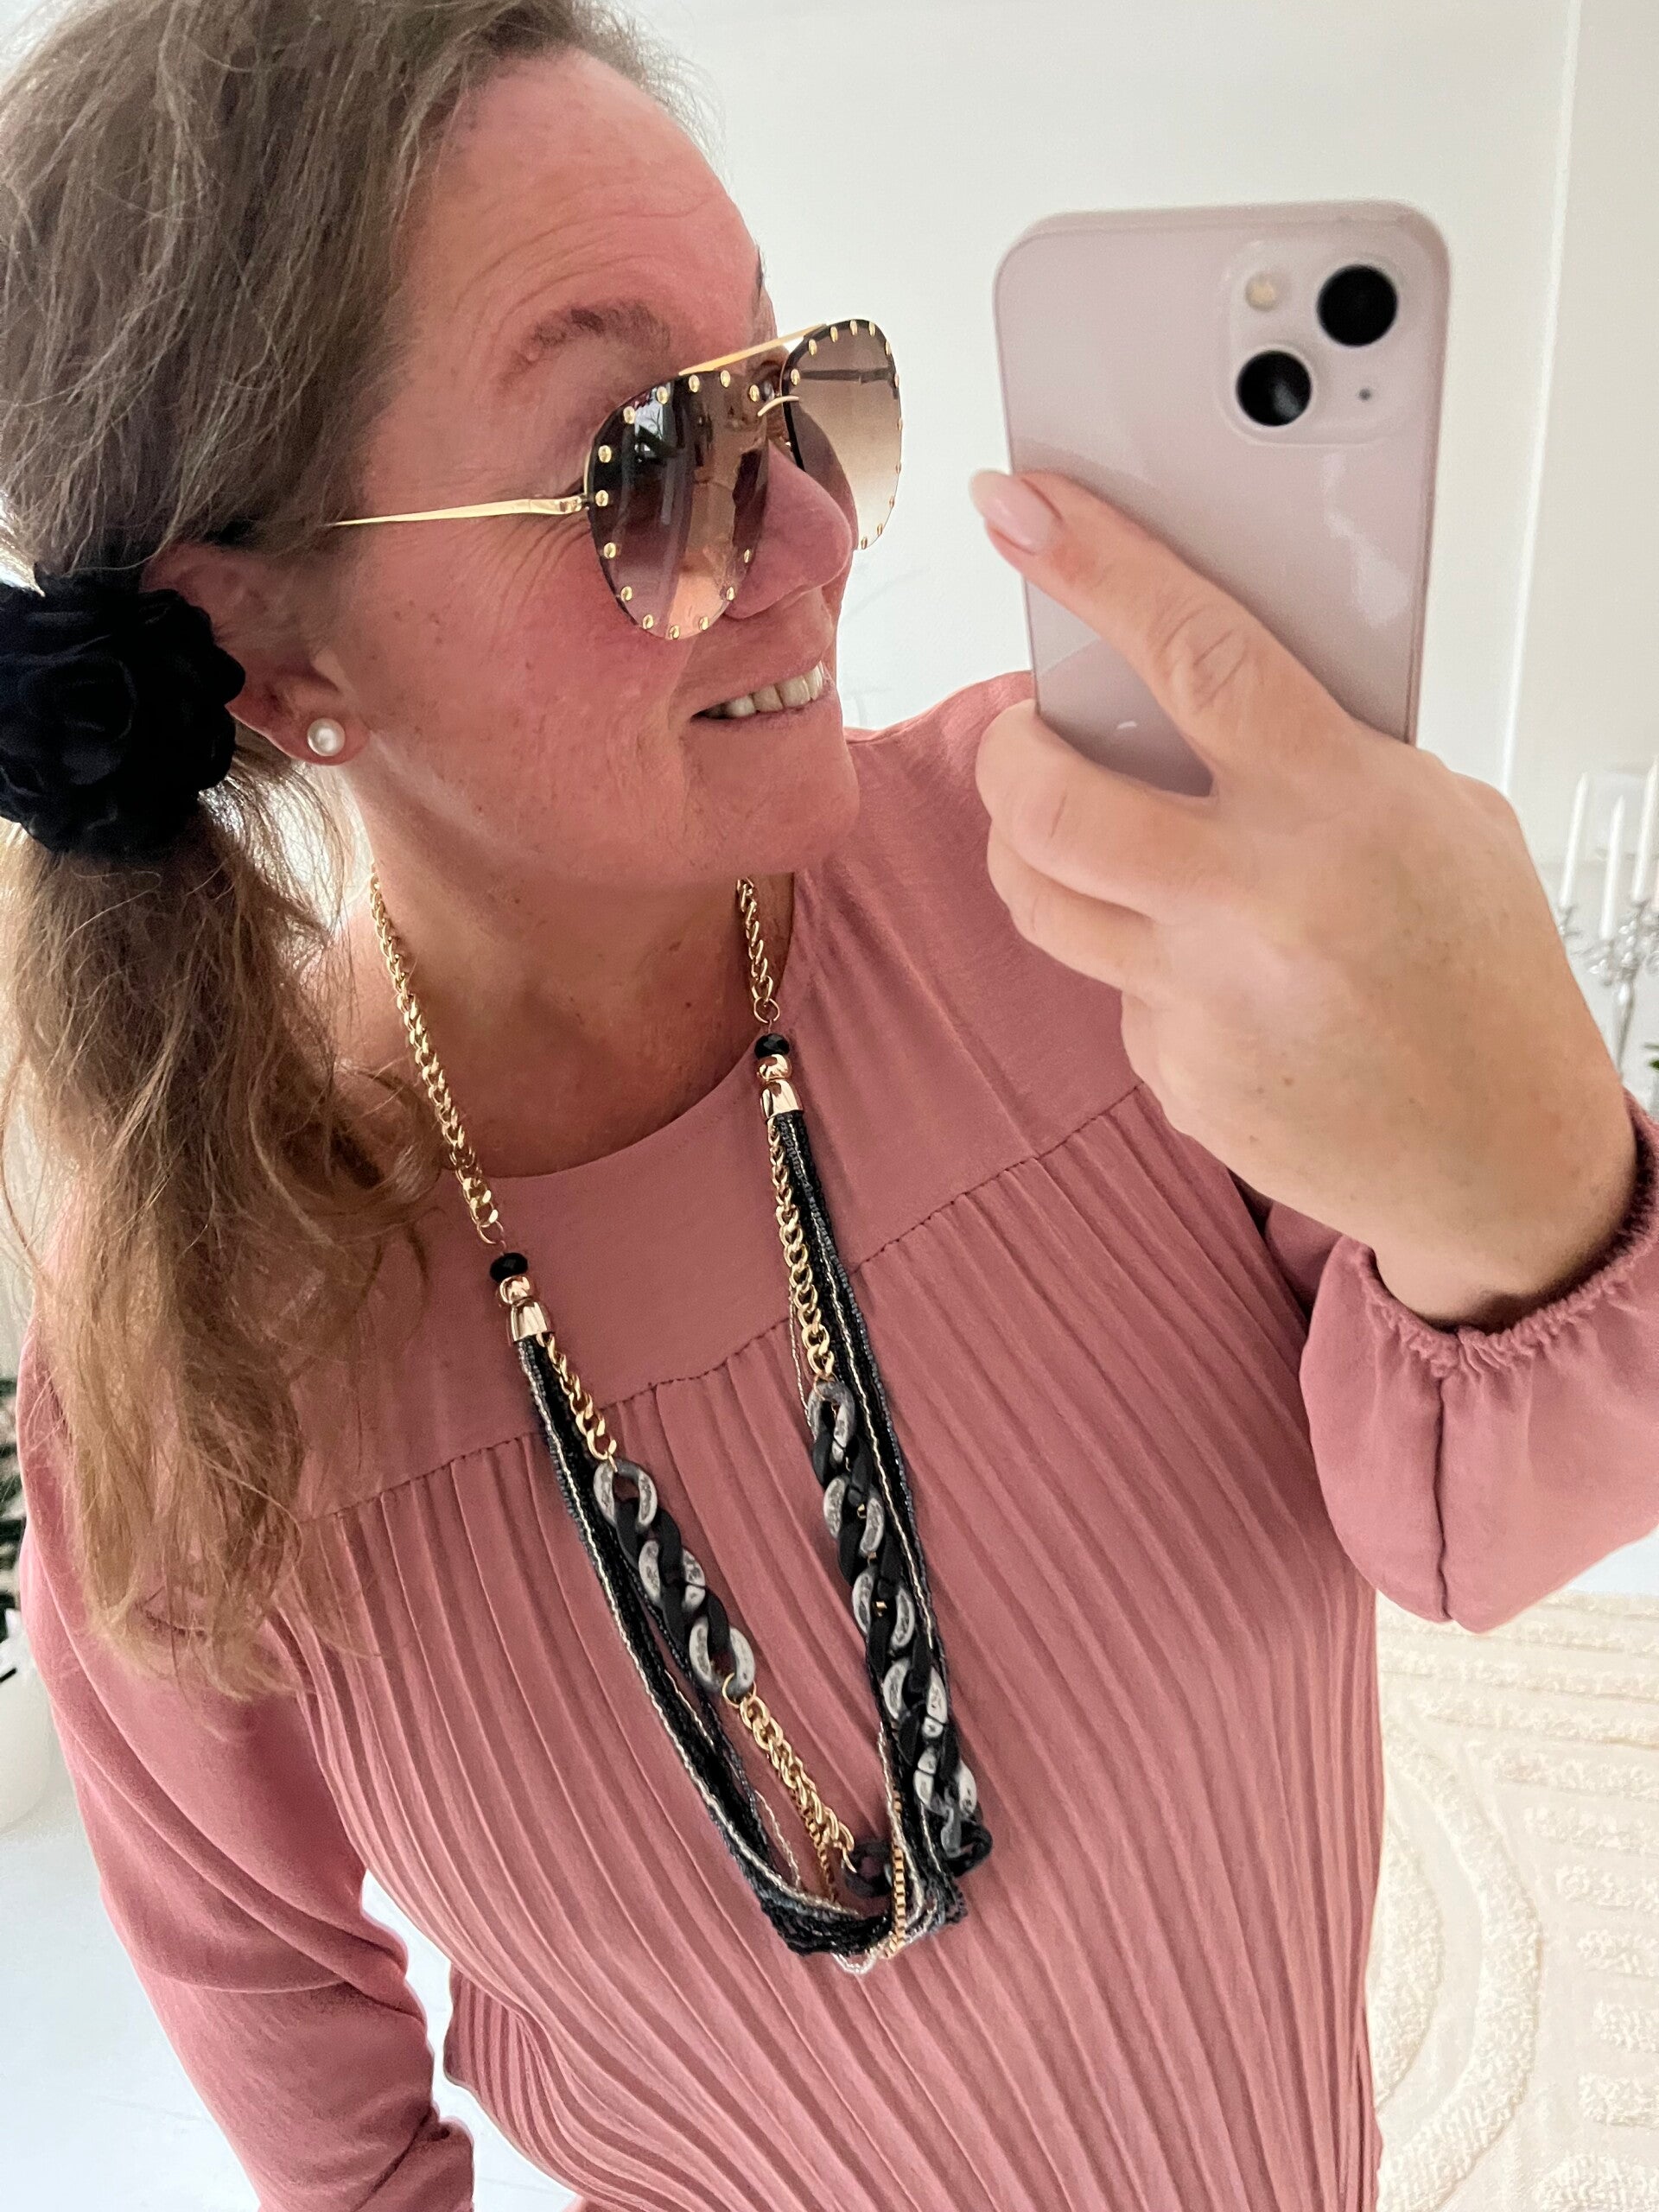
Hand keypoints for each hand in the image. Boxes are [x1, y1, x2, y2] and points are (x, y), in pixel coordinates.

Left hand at [969, 467, 1637, 1330]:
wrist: (1506, 1161)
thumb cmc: (1485, 978)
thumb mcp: (1439, 818)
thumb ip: (1320, 753)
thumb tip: (1192, 693)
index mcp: (1338, 807)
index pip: (1190, 653)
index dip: (1094, 567)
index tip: (1021, 511)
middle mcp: (1253, 903)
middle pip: (1045, 799)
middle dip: (1007, 750)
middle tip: (1025, 739)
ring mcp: (1201, 1000)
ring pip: (1037, 897)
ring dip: (1033, 849)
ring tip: (1086, 836)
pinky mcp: (1173, 1077)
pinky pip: (1107, 989)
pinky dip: (1137, 962)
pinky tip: (1216, 976)